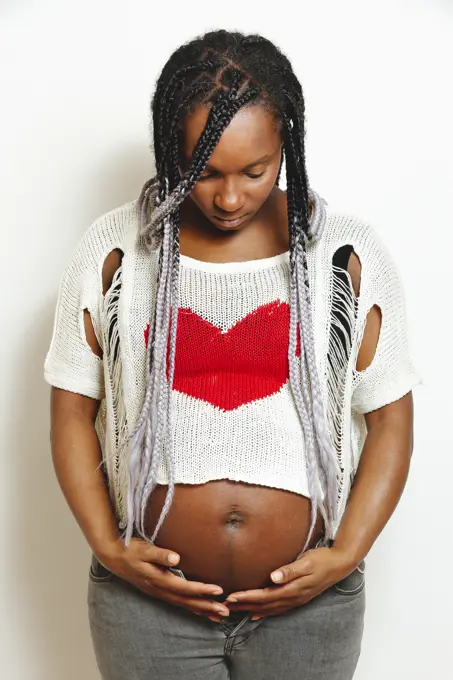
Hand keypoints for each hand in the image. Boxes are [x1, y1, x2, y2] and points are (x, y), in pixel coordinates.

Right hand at [97, 538, 229, 620]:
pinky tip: (201, 611)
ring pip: (184, 605)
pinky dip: (192, 608)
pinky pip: (179, 603)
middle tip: (226, 612)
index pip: (184, 587)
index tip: (218, 591)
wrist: (114, 557)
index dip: (201, 590)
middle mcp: (160, 589)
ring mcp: (159, 592)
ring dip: (202, 610)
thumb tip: (176, 558)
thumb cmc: (130, 551)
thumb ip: (160, 554)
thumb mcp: (143, 549)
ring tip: (219, 617)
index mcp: (159, 579)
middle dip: (207, 606)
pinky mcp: (159, 591)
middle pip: (187, 601)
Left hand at [224, 546, 353, 619]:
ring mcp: (296, 600)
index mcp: (293, 589)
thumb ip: (289, 570)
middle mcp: (293, 598)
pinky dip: (264, 612)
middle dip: (244, 605)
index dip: (247, 597)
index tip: (231, 596)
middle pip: (264, 605)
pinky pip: (277, 609)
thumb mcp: (306, 561)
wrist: (339, 564)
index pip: (265, 596)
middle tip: (225, 605)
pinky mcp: (298, 598)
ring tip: (235, 609)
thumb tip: (273, 577)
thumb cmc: (322, 559)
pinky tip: (255, 614)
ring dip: (251, 609)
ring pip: (269, 609)